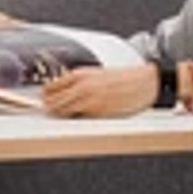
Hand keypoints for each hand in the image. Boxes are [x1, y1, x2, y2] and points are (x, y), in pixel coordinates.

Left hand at [42, 63, 164, 119]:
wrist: (146, 82)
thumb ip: (77, 83)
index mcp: (80, 75)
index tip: (46, 100)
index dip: (46, 96)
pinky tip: (84, 116)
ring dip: (62, 115)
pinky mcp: (98, 113)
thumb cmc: (125, 78)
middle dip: (51, 108)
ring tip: (68, 114)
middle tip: (54, 110)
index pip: (49, 88)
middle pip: (52, 103)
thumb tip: (60, 94)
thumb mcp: (96, 74)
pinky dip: (77, 119)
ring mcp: (89, 101)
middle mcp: (82, 88)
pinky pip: (79, 119)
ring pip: (62, 113)